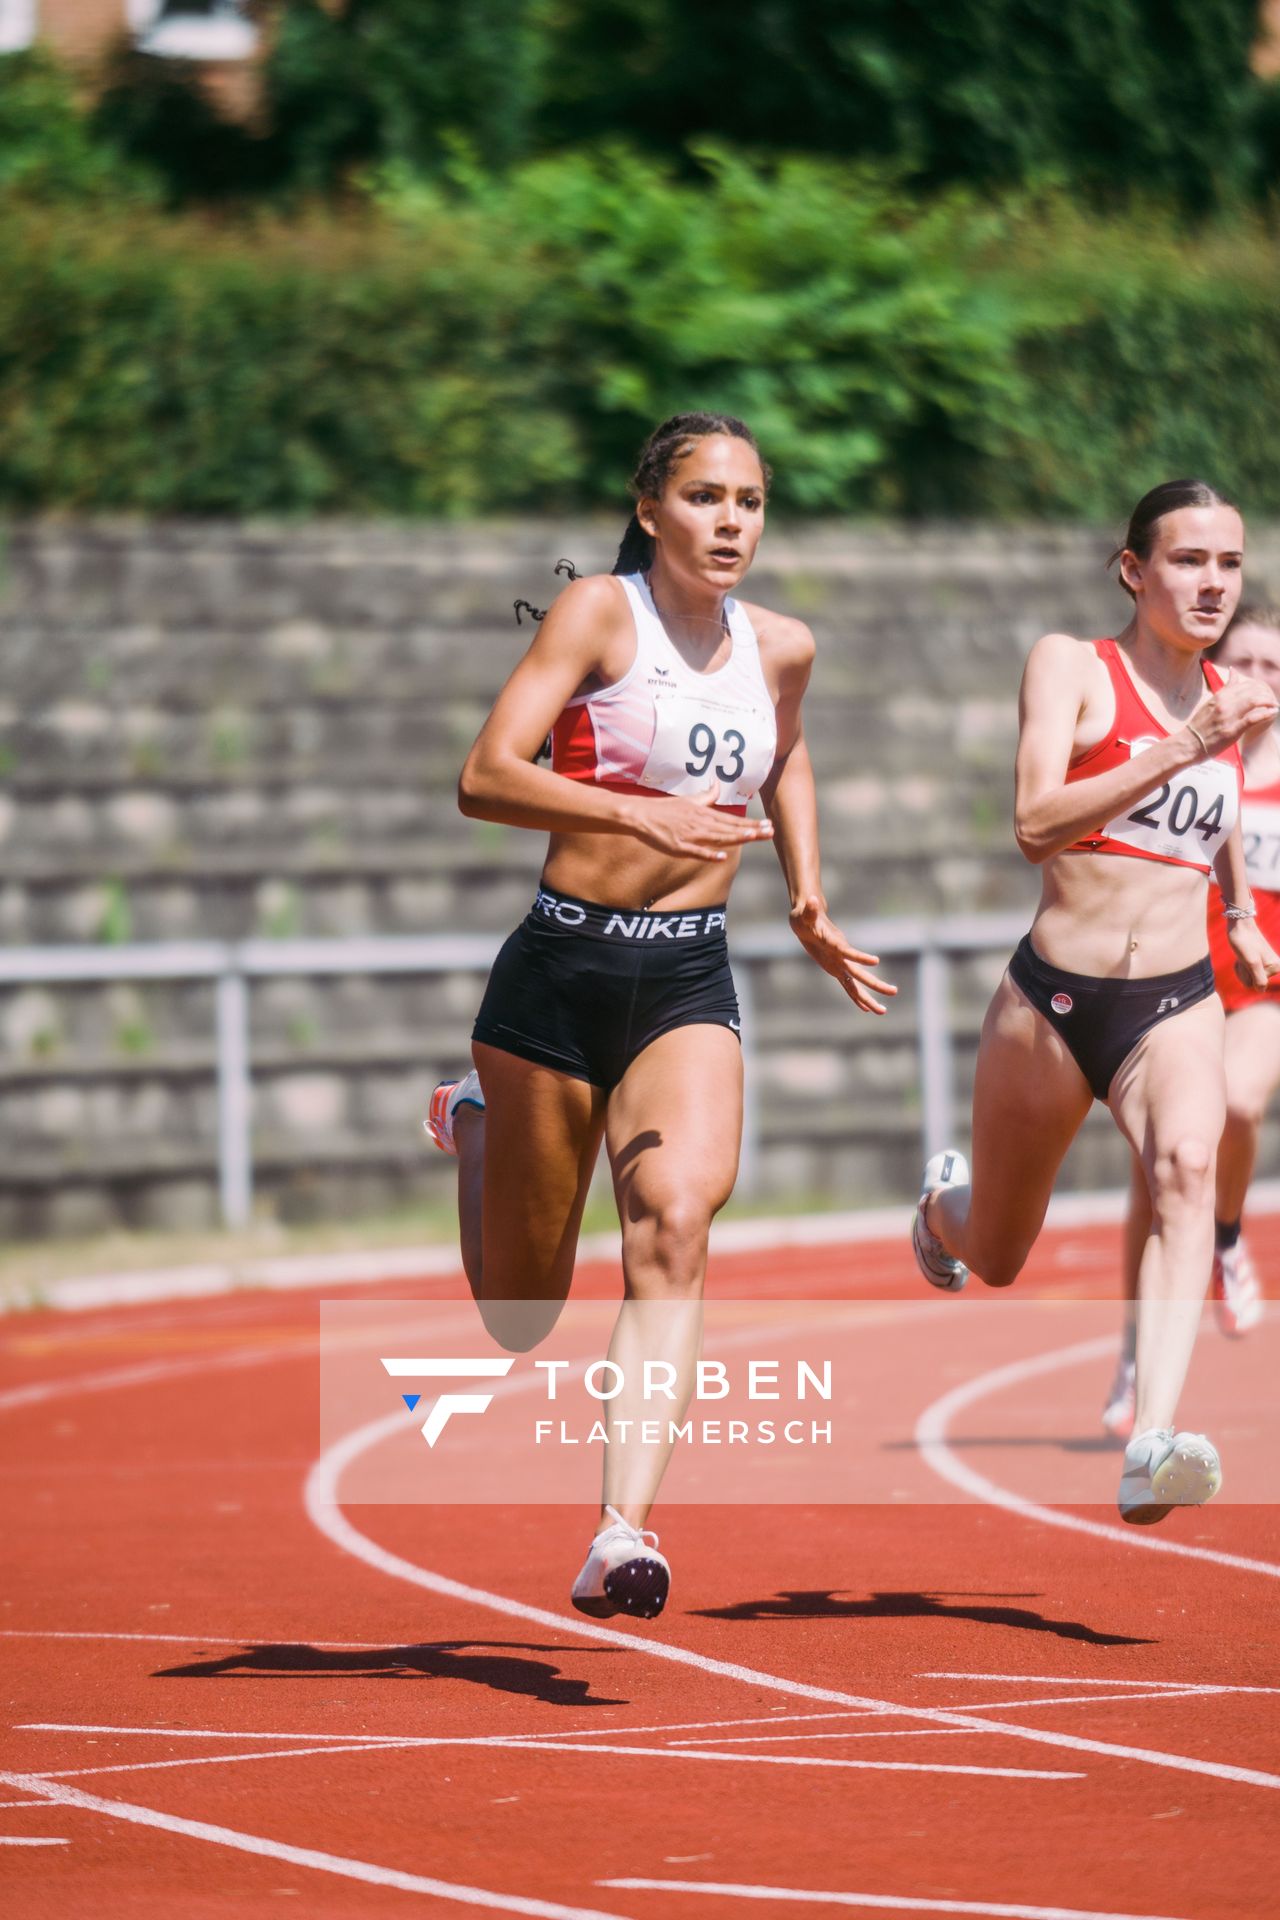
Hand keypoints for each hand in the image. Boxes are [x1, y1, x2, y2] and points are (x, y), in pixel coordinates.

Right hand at [628, 785, 773, 862]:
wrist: (640, 814)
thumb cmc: (664, 809)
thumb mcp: (687, 800)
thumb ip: (706, 796)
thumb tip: (717, 784)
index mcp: (704, 814)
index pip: (732, 820)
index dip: (751, 824)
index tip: (768, 825)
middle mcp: (700, 824)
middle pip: (730, 829)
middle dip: (751, 831)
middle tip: (770, 832)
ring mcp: (689, 835)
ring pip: (717, 838)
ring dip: (736, 838)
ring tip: (754, 837)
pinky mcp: (678, 846)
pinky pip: (696, 851)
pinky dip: (709, 854)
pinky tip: (722, 856)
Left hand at [789, 894, 898, 1014]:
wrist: (809, 918)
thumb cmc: (805, 916)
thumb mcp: (804, 913)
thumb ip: (809, 910)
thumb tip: (810, 899)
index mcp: (835, 943)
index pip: (848, 952)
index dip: (860, 957)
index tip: (876, 961)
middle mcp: (841, 955)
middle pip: (860, 973)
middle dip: (876, 984)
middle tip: (895, 991)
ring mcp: (839, 963)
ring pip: (856, 984)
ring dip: (869, 998)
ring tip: (883, 1011)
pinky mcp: (835, 968)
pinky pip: (847, 986)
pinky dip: (855, 997)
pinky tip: (865, 1008)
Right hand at [1188, 675, 1278, 756]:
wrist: (1188, 744)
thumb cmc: (1200, 725)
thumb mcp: (1211, 702)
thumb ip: (1225, 688)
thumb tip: (1234, 670)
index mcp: (1220, 696)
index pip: (1245, 684)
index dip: (1259, 687)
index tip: (1265, 693)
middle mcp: (1224, 704)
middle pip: (1252, 691)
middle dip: (1266, 694)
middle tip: (1272, 700)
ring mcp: (1228, 717)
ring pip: (1254, 701)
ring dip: (1268, 702)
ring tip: (1274, 705)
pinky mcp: (1231, 730)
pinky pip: (1252, 718)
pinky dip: (1265, 714)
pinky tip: (1272, 713)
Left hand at [1229, 917, 1279, 990]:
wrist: (1239, 925)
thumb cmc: (1244, 942)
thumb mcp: (1251, 962)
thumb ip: (1259, 978)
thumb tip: (1261, 990)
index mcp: (1276, 968)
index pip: (1256, 985)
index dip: (1247, 975)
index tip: (1248, 961)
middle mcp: (1274, 967)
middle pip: (1253, 982)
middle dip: (1244, 972)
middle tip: (1244, 957)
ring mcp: (1266, 964)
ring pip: (1248, 977)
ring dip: (1241, 969)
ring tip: (1242, 956)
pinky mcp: (1258, 961)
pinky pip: (1247, 972)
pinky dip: (1241, 967)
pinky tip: (1241, 957)